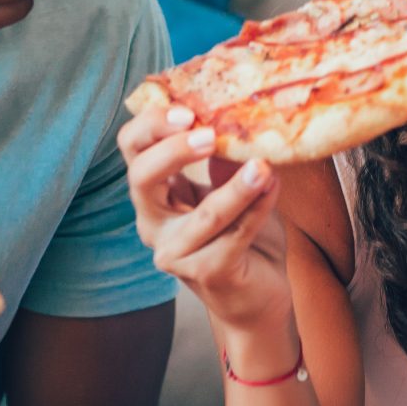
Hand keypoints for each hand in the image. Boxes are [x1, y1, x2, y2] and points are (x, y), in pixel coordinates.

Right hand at [118, 103, 292, 342]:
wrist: (259, 295)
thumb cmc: (242, 237)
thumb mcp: (230, 186)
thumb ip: (224, 158)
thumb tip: (231, 115)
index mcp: (154, 193)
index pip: (133, 148)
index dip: (152, 125)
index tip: (187, 110)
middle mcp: (153, 223)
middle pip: (141, 176)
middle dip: (173, 150)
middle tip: (209, 135)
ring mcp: (175, 252)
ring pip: (202, 214)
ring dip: (236, 187)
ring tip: (262, 166)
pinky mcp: (206, 273)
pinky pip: (234, 236)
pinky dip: (257, 209)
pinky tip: (273, 187)